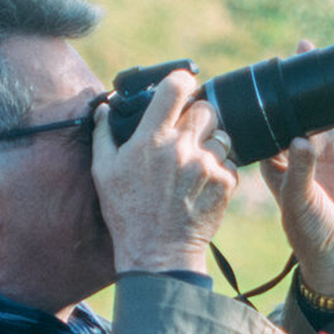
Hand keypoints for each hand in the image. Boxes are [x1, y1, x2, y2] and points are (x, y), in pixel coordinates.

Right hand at [91, 69, 237, 275]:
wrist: (157, 253)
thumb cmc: (127, 213)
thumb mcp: (103, 172)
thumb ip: (103, 134)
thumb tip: (104, 108)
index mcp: (150, 139)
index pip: (174, 88)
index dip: (181, 80)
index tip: (183, 84)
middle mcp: (181, 147)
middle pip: (205, 109)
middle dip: (198, 117)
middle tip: (187, 135)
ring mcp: (205, 166)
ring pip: (221, 136)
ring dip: (211, 144)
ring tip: (194, 164)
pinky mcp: (224, 184)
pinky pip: (230, 163)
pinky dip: (220, 170)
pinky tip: (202, 185)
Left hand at [259, 42, 333, 298]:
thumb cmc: (310, 232)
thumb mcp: (297, 203)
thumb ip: (299, 172)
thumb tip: (301, 140)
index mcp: (274, 163)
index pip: (264, 126)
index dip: (261, 104)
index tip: (258, 79)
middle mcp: (296, 152)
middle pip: (290, 111)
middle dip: (289, 86)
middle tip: (287, 56)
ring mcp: (323, 151)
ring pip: (317, 110)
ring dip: (315, 86)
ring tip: (310, 52)